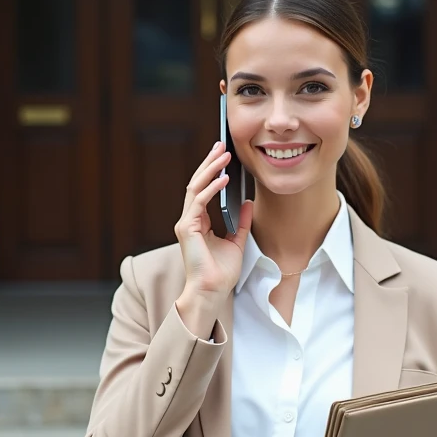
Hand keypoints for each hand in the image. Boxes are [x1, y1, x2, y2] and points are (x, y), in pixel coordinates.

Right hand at [174, 142, 252, 316]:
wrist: (212, 291)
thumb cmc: (221, 273)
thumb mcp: (237, 241)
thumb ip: (242, 222)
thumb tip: (249, 203)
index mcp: (199, 223)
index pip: (204, 190)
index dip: (212, 171)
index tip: (223, 155)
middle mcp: (190, 220)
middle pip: (197, 183)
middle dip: (209, 163)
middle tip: (221, 145)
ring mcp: (186, 223)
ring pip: (195, 187)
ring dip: (210, 169)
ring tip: (223, 154)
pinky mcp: (188, 228)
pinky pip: (199, 201)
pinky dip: (211, 188)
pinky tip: (223, 177)